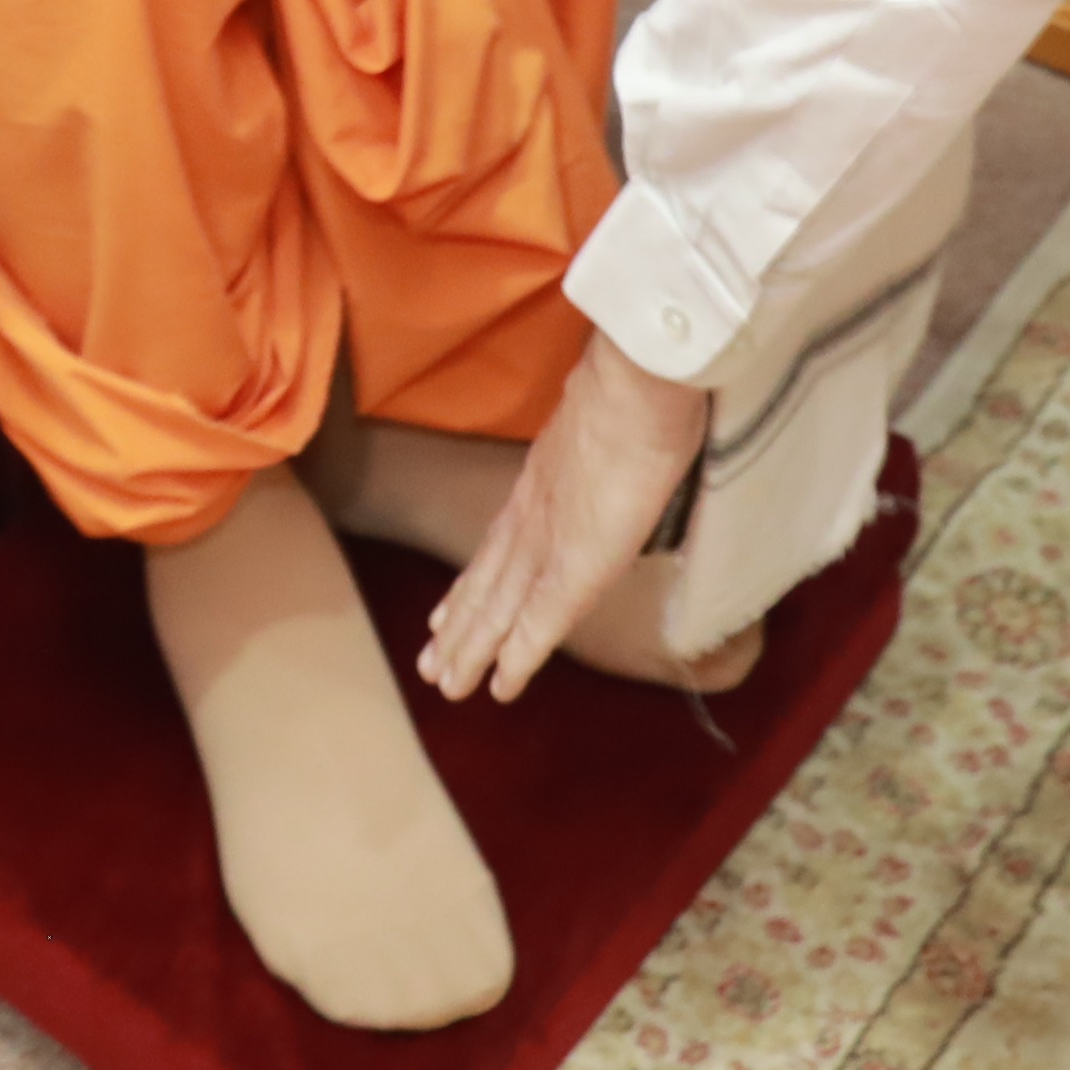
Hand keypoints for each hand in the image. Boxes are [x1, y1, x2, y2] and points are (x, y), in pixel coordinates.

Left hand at [413, 334, 708, 705]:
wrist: (637, 382)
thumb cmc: (638, 387)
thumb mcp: (607, 417)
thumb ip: (599, 441)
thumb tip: (615, 435)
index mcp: (539, 484)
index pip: (497, 545)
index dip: (472, 582)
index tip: (445, 612)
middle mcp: (531, 517)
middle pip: (486, 583)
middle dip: (459, 627)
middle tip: (431, 665)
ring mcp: (547, 543)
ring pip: (498, 609)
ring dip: (473, 649)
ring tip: (447, 684)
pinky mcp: (574, 568)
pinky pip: (540, 623)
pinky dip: (519, 658)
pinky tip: (502, 687)